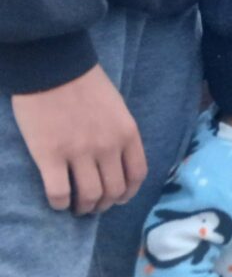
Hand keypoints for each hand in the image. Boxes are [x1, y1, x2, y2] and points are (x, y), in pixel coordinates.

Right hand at [11, 65, 146, 213]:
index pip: (137, 175)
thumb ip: (121, 134)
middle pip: (114, 191)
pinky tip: (59, 202)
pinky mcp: (50, 155)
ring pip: (89, 196)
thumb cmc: (86, 84)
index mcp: (127, 133)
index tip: (119, 198)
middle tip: (94, 205)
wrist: (54, 68)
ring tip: (77, 207)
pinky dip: (60, 204)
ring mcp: (79, 152)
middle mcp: (108, 146)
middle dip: (105, 204)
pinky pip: (59, 192)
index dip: (129, 193)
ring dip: (84, 208)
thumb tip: (120, 161)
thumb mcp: (118, 108)